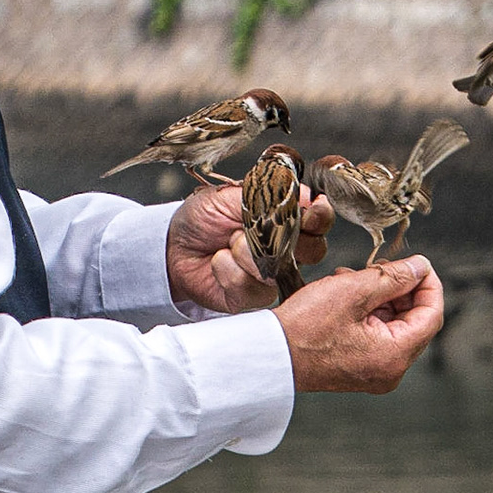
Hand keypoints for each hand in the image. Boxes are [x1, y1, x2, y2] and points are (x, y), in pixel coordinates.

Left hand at [167, 183, 331, 312]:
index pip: (320, 220)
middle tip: (256, 228)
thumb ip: (271, 196)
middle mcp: (286, 248)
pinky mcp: (253, 297)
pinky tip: (218, 262)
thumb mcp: (233, 195)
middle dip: (285, 237)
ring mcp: (271, 274)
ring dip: (248, 252)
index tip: (312, 210)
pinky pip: (255, 288)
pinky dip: (230, 271)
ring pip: (280, 268)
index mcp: (286, 218)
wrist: (172, 245)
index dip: (320, 217)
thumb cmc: (203, 217)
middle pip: (315, 250)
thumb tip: (308, 196)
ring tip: (228, 241)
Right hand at [273, 255, 443, 392]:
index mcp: (394, 356)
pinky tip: (344, 293)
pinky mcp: (360, 366)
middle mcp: (390, 370)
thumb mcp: (353, 291)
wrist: (270, 356)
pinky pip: (376, 333)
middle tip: (377, 266)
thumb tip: (420, 267)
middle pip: (413, 319)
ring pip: (393, 323)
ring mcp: (375, 371)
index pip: (431, 315)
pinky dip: (366, 310)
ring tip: (350, 278)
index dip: (429, 284)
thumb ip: (393, 277)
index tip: (417, 263)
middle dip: (398, 288)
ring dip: (378, 295)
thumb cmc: (305, 327)